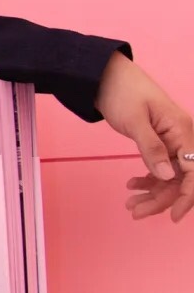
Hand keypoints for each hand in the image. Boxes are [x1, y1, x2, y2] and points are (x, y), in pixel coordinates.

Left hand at [94, 52, 193, 225]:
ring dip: (151, 193)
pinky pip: (159, 168)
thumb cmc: (122, 91)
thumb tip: (166, 176)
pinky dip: (147, 180)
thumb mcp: (134, 121)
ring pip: (168, 177)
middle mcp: (182, 138)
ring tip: (129, 204)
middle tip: (135, 212)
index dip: (188, 195)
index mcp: (183, 130)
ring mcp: (171, 141)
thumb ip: (151, 148)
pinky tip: (131, 186)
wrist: (105, 77)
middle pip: (180, 178)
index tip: (173, 215)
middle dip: (161, 199)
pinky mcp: (158, 143)